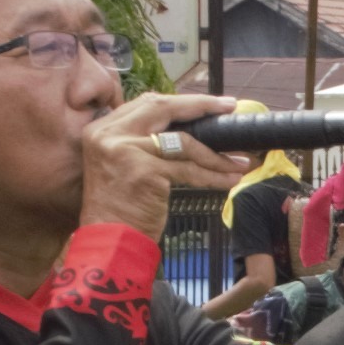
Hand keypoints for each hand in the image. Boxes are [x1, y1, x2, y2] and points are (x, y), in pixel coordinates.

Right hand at [82, 94, 255, 238]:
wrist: (109, 243)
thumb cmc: (121, 208)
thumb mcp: (123, 164)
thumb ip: (143, 141)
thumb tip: (188, 125)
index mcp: (102, 129)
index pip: (147, 103)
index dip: (182, 101)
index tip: (210, 103)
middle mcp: (109, 134)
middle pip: (164, 108)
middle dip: (201, 106)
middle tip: (231, 108)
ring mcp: (125, 150)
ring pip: (183, 143)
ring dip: (216, 154)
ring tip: (241, 161)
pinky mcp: (144, 171)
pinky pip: (188, 170)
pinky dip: (213, 176)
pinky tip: (230, 179)